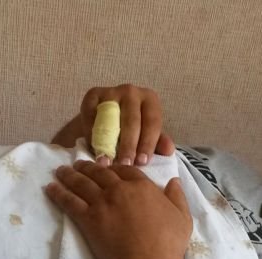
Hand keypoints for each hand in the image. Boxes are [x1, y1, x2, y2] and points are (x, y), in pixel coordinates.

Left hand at [45, 160, 191, 258]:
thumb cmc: (169, 243)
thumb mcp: (182, 217)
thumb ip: (177, 197)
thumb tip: (174, 181)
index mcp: (142, 187)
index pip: (125, 170)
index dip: (114, 166)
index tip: (107, 165)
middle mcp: (119, 190)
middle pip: (100, 172)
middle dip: (87, 166)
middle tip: (77, 164)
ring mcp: (102, 203)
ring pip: (82, 184)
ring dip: (69, 175)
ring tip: (60, 171)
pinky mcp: (88, 219)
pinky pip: (70, 202)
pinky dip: (59, 194)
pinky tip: (50, 188)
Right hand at [51, 84, 174, 165]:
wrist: (105, 119)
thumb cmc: (132, 129)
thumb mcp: (147, 135)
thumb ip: (158, 143)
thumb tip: (169, 150)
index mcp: (150, 100)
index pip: (152, 123)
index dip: (147, 144)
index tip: (142, 162)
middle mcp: (132, 92)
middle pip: (132, 121)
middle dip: (129, 145)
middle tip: (125, 165)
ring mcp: (111, 91)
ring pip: (110, 119)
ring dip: (107, 142)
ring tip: (107, 162)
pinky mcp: (93, 95)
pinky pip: (92, 116)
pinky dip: (92, 134)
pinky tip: (94, 150)